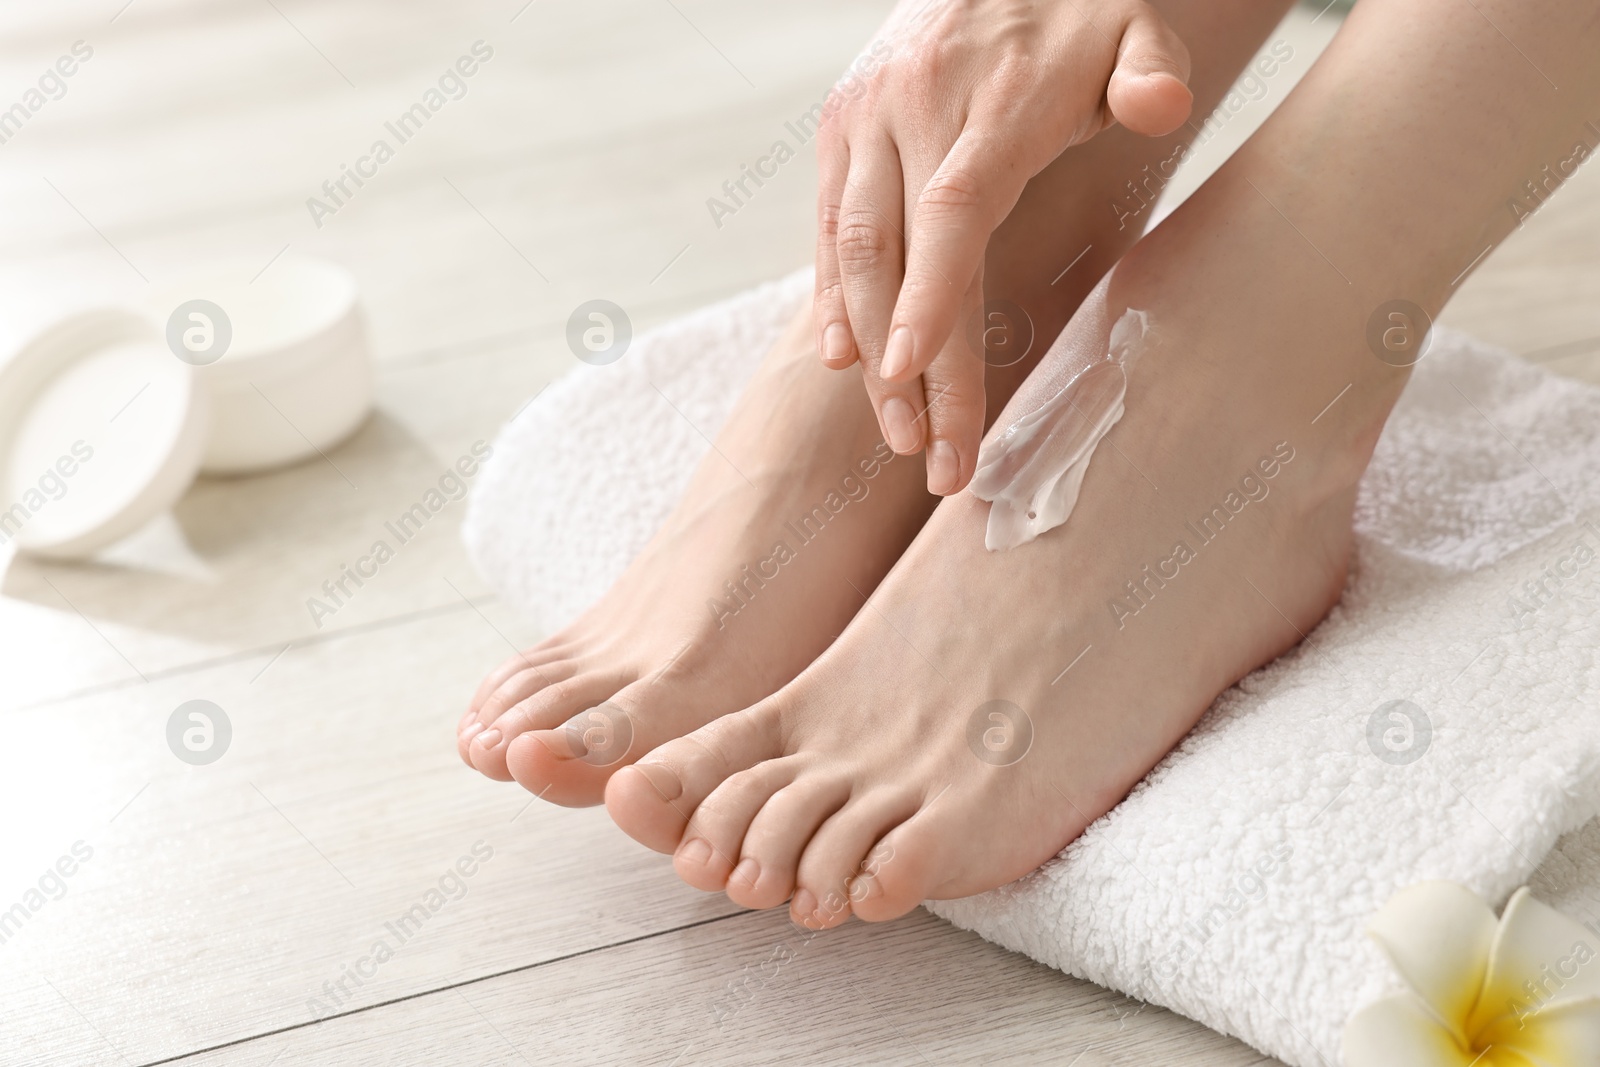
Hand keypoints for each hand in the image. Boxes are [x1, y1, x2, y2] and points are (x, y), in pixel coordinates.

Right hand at [813, 0, 1190, 493]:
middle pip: (894, 255)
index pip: (953, 212)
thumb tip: (1160, 107)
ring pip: (849, 251)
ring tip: (899, 434)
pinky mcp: (838, 130)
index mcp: (991, 99)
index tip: (916, 374)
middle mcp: (909, 108)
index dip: (931, 297)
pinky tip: (845, 360)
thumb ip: (1150, 72)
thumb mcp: (1135, 29)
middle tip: (933, 458)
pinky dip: (831, 298)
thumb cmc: (1080, 13)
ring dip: (867, 350)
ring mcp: (863, 119)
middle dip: (908, 367)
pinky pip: (827, 227)